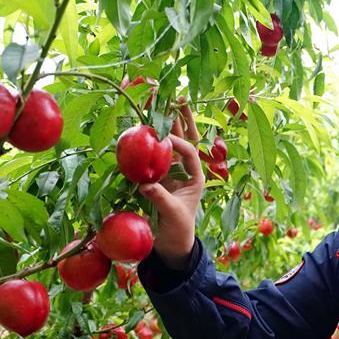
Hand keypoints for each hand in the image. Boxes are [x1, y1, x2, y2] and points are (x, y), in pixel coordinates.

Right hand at [139, 98, 204, 268]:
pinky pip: (153, 153)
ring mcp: (171, 170)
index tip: (162, 137)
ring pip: (168, 141)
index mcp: (196, 176)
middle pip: (184, 138)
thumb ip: (161, 199)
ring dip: (163, 122)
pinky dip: (148, 138)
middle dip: (179, 118)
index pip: (189, 151)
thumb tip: (146, 185)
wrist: (171, 242)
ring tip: (159, 100)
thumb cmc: (178, 229)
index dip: (177, 141)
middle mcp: (185, 169)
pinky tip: (142, 122)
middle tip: (176, 96)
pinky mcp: (157, 175)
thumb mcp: (173, 215)